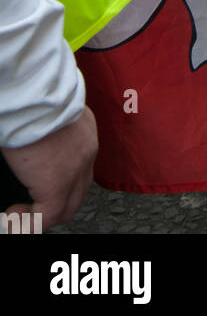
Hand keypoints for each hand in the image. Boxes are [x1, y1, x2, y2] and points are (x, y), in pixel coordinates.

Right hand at [2, 106, 97, 229]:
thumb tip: (32, 148)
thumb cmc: (34, 94)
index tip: (38, 188)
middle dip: (55, 203)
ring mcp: (75, 170)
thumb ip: (46, 131)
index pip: (80, 166)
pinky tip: (11, 218)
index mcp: (84, 131)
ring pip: (65, 207)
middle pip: (78, 191)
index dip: (62, 182)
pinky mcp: (57, 185)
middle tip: (29, 207)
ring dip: (42, 215)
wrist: (34, 92)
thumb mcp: (46, 113)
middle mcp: (86, 150)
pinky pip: (45, 218)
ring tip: (18, 214)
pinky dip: (27, 223)